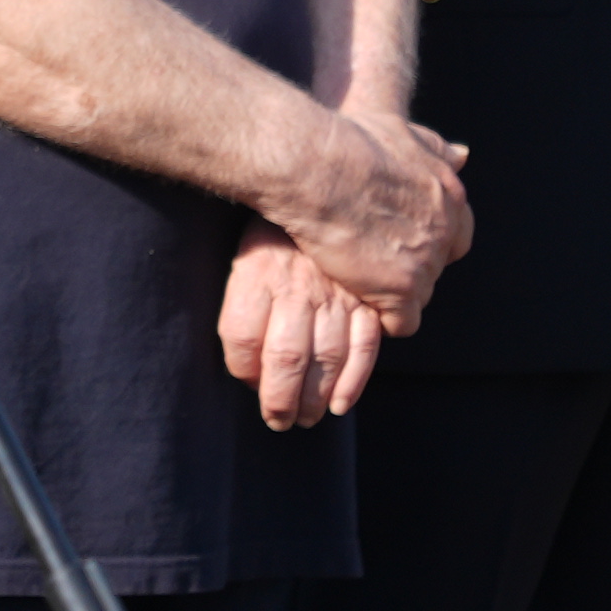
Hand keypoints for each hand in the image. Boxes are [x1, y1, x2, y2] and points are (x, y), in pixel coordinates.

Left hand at [222, 227, 387, 430]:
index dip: (242, 371)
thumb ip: (244, 305)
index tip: (249, 385)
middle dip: (280, 399)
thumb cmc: (279, 234)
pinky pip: (364, 346)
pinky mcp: (369, 298)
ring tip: (305, 418)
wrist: (326, 191)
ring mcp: (337, 292)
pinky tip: (338, 405)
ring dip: (314, 398)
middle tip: (279, 420)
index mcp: (257, 273)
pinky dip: (353, 382)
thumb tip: (247, 368)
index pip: (241, 336)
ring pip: (325, 358)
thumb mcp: (246, 254)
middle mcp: (297, 286)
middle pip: (285, 357)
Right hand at [268, 106, 472, 330]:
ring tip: (360, 279)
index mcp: (449, 196)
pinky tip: (361, 301)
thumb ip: (435, 149)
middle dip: (409, 265)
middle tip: (374, 259)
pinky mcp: (399, 291)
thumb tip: (463, 156)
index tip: (398, 239)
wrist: (317, 167)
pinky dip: (385, 318)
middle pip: (435, 267)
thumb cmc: (351, 142)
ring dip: (394, 290)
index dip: (426, 241)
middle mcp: (444, 231)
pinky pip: (403, 323)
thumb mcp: (404, 131)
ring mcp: (424, 264)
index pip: (455, 237)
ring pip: (419, 295)